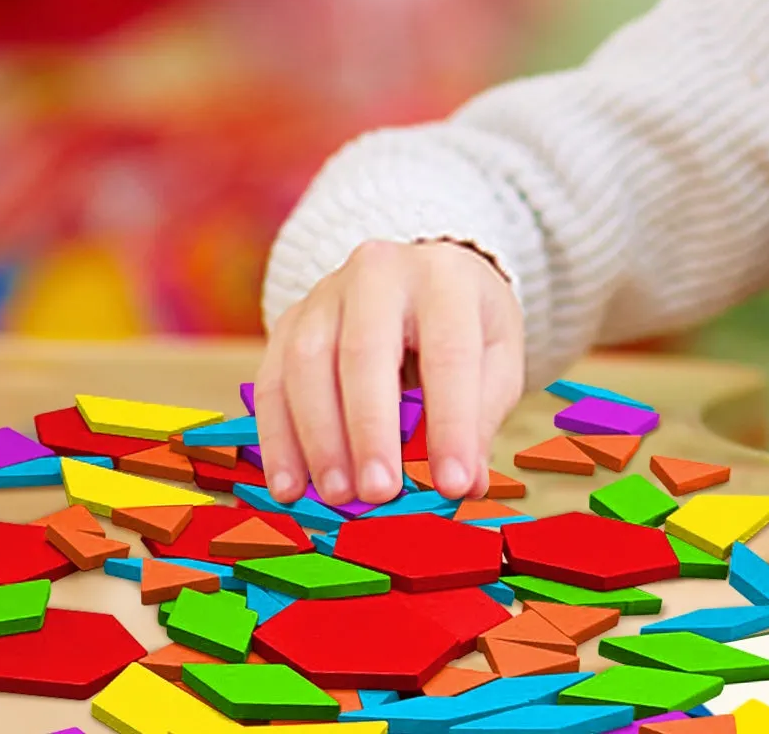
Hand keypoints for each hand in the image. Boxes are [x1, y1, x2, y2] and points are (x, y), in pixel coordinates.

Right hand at [253, 238, 524, 507]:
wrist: (422, 275)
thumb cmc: (464, 321)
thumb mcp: (496, 353)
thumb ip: (482, 414)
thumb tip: (466, 484)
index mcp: (445, 277)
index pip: (449, 351)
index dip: (452, 422)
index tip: (452, 483)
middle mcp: (381, 273)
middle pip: (366, 350)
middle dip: (371, 430)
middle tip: (379, 493)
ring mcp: (328, 292)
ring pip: (309, 363)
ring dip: (319, 439)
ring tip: (337, 495)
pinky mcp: (291, 320)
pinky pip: (272, 380)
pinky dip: (278, 438)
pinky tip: (292, 484)